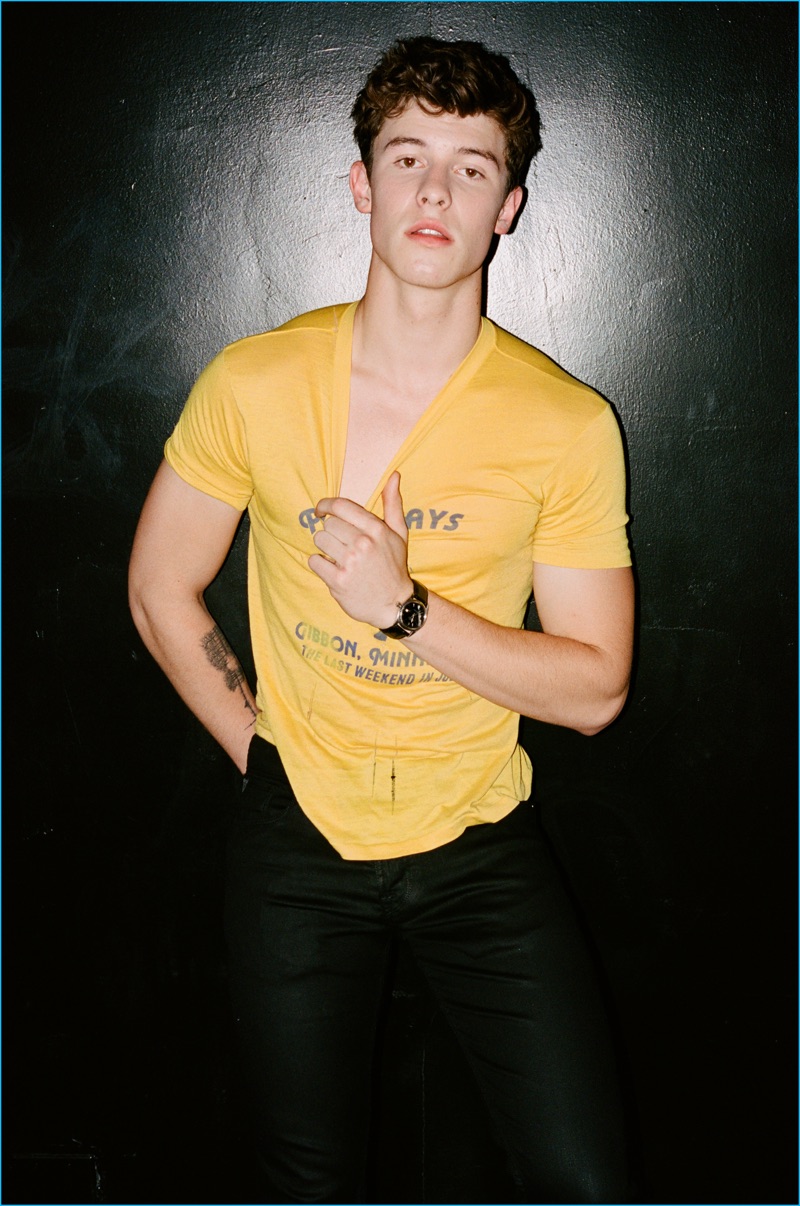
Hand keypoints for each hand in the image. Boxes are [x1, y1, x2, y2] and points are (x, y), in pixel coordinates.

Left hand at [308, 471, 412, 626]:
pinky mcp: (338, 581)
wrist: (395, 605)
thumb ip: (393, 503)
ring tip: (339, 558)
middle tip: (342, 546)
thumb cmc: (394, 566)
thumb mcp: (399, 533)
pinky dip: (320, 566)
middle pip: (328, 524)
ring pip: (319, 540)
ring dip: (325, 549)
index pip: (339, 506)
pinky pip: (314, 561)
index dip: (324, 505)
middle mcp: (362, 543)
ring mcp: (350, 563)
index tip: (320, 511)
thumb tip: (394, 475)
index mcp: (375, 529)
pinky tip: (333, 571)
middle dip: (332, 533)